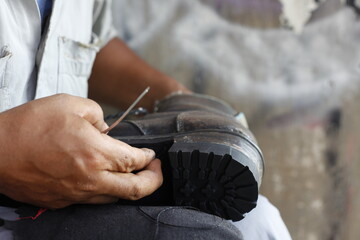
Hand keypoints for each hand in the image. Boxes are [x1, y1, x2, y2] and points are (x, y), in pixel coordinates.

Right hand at [0, 94, 162, 207]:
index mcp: (95, 152)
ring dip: (130, 187)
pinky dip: (106, 191)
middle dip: (153, 181)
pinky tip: (103, 178)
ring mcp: (76, 193)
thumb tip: (106, 129)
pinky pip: (93, 200)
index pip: (134, 160)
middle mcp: (90, 178)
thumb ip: (97, 114)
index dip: (148, 158)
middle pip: (135, 189)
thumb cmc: (30, 125)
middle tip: (156, 171)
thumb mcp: (70, 104)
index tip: (151, 155)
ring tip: (133, 174)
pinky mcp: (62, 201)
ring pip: (115, 198)